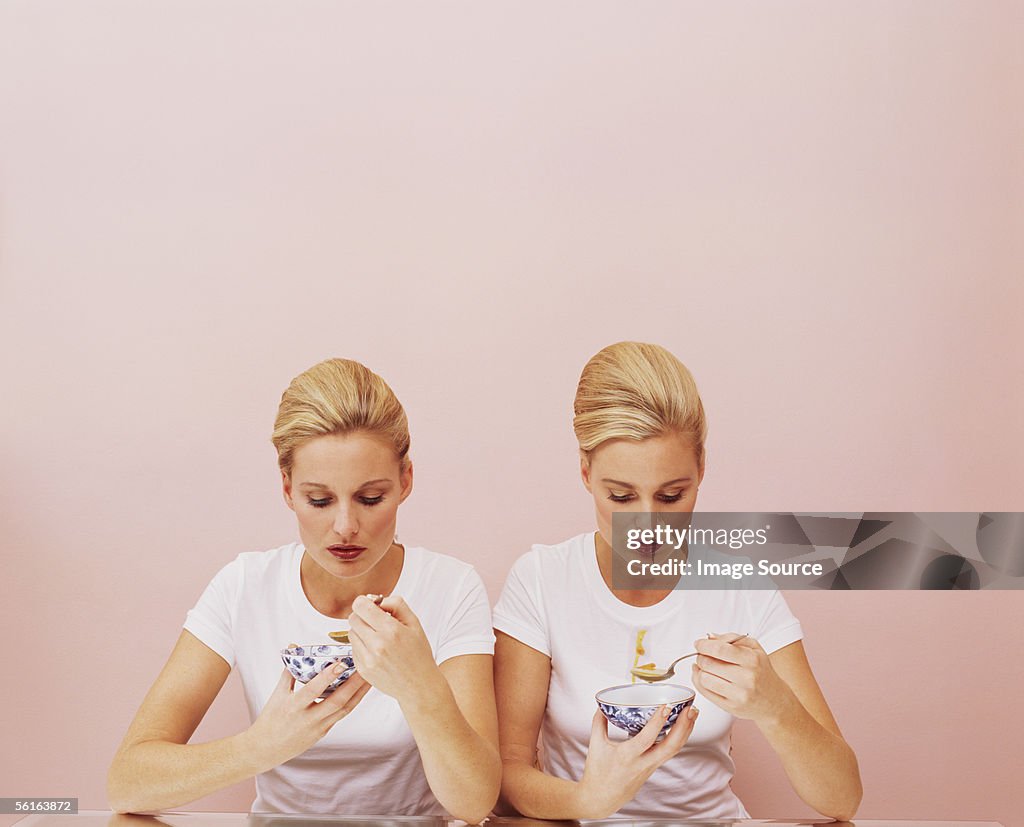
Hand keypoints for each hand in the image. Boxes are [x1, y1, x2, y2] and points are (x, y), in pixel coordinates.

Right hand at [245, 663, 370, 769]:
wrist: (266, 749)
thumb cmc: (271, 719)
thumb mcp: (277, 694)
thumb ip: (289, 671)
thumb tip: (293, 647)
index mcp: (293, 707)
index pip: (313, 690)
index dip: (327, 677)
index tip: (341, 663)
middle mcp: (308, 719)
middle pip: (337, 701)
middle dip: (354, 684)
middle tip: (366, 667)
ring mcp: (318, 728)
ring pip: (344, 709)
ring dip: (359, 692)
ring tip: (370, 676)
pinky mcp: (324, 732)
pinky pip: (341, 714)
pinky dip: (352, 701)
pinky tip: (361, 690)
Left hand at [348, 594, 439, 703]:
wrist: (419, 685)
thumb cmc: (419, 654)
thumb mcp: (414, 623)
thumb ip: (395, 604)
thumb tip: (376, 599)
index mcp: (391, 630)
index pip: (360, 606)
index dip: (364, 602)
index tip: (371, 606)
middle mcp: (377, 645)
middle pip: (353, 618)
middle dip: (363, 616)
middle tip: (375, 622)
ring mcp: (368, 659)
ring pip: (351, 633)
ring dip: (361, 631)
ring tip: (377, 638)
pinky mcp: (362, 670)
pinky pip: (353, 648)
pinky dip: (362, 646)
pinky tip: (376, 651)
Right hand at [576, 703, 698, 817]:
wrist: (601, 799)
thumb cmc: (598, 773)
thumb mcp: (595, 745)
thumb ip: (599, 722)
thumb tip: (602, 703)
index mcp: (627, 756)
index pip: (646, 739)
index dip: (657, 723)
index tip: (666, 706)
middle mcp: (643, 763)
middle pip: (670, 747)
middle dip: (683, 727)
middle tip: (691, 708)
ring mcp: (650, 766)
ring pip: (674, 750)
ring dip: (685, 731)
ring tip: (692, 713)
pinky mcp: (653, 768)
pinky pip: (670, 752)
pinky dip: (678, 738)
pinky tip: (683, 726)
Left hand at [691, 632, 794, 724]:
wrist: (774, 701)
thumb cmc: (762, 672)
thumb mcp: (754, 649)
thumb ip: (732, 638)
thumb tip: (709, 637)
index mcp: (752, 660)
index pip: (720, 650)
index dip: (704, 645)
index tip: (698, 643)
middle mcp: (747, 678)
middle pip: (708, 663)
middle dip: (700, 656)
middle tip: (702, 655)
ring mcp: (739, 695)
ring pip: (704, 679)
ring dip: (699, 670)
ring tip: (704, 666)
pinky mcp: (731, 707)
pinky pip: (705, 692)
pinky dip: (699, 682)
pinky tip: (703, 676)